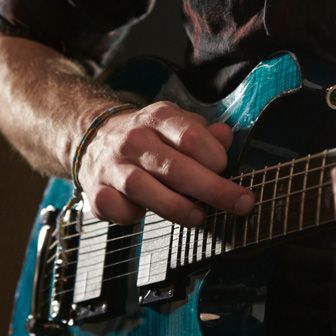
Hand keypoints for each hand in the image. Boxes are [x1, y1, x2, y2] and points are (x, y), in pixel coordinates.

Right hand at [76, 101, 254, 226]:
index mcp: (158, 118)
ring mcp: (112, 165)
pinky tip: (144, 216)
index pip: (191, 136)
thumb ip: (204, 134)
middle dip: (213, 190)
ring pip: (143, 188)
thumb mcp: (177, 125)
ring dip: (176, 207)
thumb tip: (225, 137)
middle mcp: (134, 140)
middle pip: (175, 168)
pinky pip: (114, 207)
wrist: (95, 137)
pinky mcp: (96, 191)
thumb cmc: (150, 138)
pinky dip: (130, 216)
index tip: (226, 170)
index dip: (215, 157)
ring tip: (198, 217)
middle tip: (240, 205)